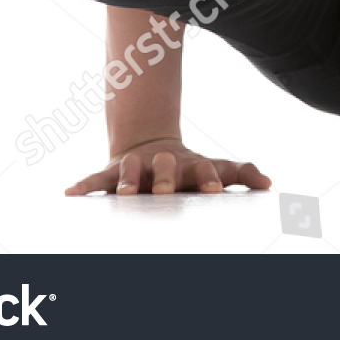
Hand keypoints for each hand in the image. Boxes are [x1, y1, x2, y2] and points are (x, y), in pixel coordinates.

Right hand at [64, 137, 271, 195]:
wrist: (150, 146)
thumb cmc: (188, 168)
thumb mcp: (216, 167)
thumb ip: (242, 172)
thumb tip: (270, 183)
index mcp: (188, 165)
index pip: (202, 169)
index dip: (208, 178)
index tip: (215, 190)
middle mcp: (162, 164)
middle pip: (165, 167)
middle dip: (165, 178)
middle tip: (164, 191)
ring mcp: (136, 167)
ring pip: (129, 170)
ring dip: (126, 179)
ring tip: (124, 192)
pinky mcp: (112, 172)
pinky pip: (95, 178)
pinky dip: (83, 185)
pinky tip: (70, 193)